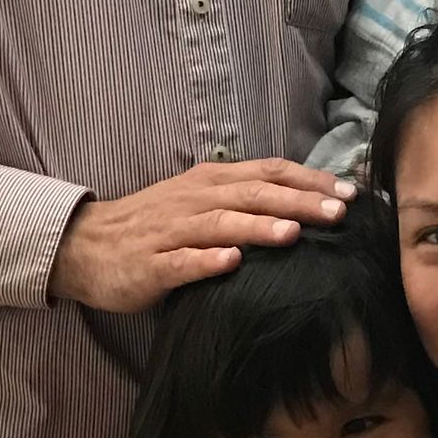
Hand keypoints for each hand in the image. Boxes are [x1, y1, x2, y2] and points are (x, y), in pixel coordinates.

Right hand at [51, 159, 354, 313]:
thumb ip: (243, 199)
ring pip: (221, 224)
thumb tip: (303, 205)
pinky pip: (182, 261)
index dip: (311, 181)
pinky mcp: (151, 265)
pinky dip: (207, 260)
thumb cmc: (153, 225)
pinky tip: (230, 263)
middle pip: (254, 195)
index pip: (270, 173)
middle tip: (339, 213)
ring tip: (294, 234)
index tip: (351, 193)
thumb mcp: (200, 200)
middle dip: (299, 203)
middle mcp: (196, 200)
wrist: (87, 245)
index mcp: (211, 182)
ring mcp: (172, 232)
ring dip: (259, 228)